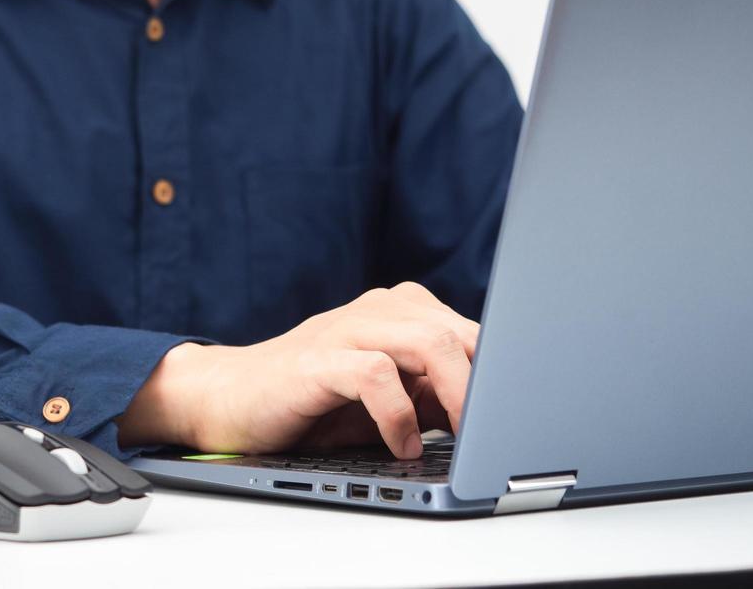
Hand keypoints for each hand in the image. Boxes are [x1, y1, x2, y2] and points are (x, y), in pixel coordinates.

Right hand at [116, 282, 479, 459]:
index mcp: (402, 311)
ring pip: (428, 341)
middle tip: (499, 431)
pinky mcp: (315, 361)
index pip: (474, 331)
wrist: (232, 397)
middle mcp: (378, 310)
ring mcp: (345, 330)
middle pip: (461, 331)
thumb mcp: (387, 397)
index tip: (521, 412)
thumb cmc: (314, 401)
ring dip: (457, 392)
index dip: (503, 371)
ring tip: (463, 434)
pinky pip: (375, 374)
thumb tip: (494, 414)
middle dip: (491, 382)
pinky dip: (399, 413)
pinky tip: (402, 443)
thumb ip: (434, 391)